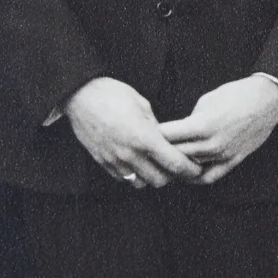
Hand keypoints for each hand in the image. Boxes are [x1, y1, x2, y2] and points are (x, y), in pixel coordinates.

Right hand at [64, 77, 201, 187]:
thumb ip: (157, 127)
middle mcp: (129, 154)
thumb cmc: (113, 94)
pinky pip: (123, 178)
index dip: (190, 169)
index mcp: (144, 138)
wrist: (80, 95)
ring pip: (141, 183)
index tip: (197, 169)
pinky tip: (137, 162)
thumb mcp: (142, 105)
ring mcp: (114, 160)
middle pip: (160, 180)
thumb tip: (167, 140)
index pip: (174, 164)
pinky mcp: (102, 162)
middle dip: (172, 176)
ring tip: (155, 164)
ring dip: (152, 177)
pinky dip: (134, 175)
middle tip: (176, 165)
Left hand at [160, 76, 277, 184]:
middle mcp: (211, 144)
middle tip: (150, 149)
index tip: (145, 132)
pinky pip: (210, 176)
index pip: (167, 136)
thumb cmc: (237, 95)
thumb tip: (179, 130)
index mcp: (201, 125)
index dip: (153, 134)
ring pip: (190, 167)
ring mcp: (223, 154)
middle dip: (160, 151)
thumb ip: (190, 119)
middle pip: (175, 153)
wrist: (267, 100)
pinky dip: (196, 178)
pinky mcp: (233, 160)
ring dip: (176, 164)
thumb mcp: (207, 100)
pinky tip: (187, 175)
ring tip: (165, 161)